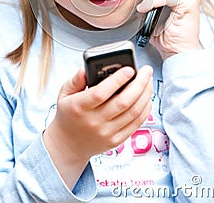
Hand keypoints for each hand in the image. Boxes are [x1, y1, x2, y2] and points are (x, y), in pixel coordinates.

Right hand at [43, 65, 152, 189]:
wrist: (68, 145)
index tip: (129, 69)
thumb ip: (76, 80)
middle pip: (123, 102)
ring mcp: (107, 132)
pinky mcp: (116, 140)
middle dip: (140, 83)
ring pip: (134, 112)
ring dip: (145, 94)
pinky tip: (146, 97)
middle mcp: (94, 121)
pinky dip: (145, 108)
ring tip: (148, 80)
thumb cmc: (68, 115)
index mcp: (79, 107)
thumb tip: (86, 68)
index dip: (118, 80)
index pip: (101, 93)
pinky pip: (136, 123)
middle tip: (146, 71)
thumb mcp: (64, 94)